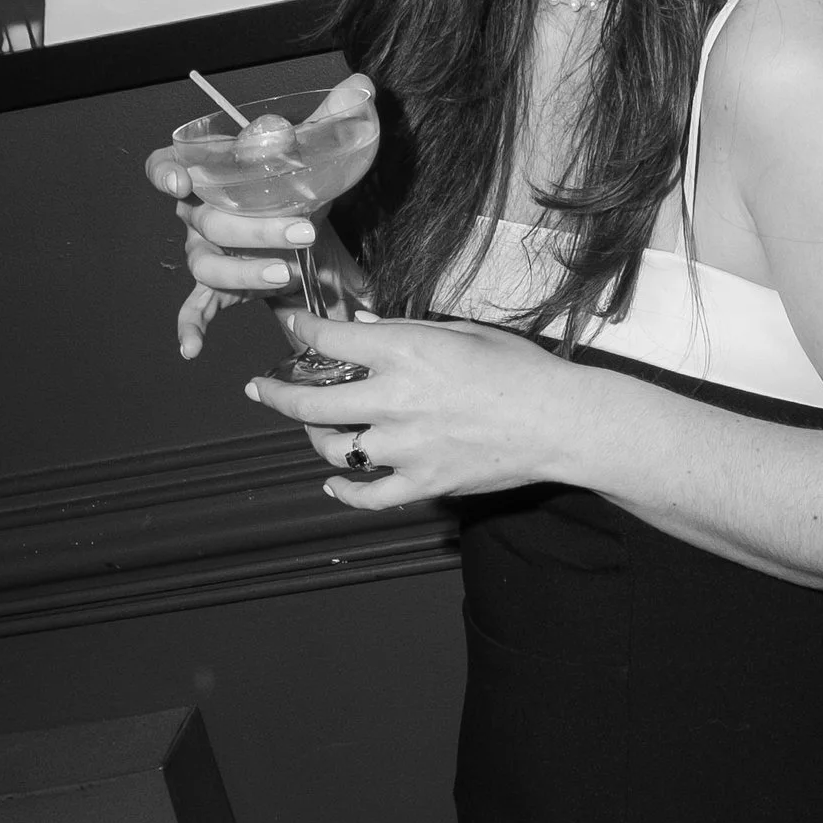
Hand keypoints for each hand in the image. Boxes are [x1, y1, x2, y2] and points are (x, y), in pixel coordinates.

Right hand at [147, 76, 373, 353]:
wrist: (305, 225)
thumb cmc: (295, 182)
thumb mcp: (315, 150)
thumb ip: (334, 117)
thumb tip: (362, 86)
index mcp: (210, 173)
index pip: (168, 164)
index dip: (165, 171)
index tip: (180, 178)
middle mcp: (199, 213)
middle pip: (206, 221)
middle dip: (253, 227)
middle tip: (303, 231)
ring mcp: (206, 252)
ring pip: (207, 264)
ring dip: (244, 270)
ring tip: (287, 274)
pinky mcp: (220, 287)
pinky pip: (197, 307)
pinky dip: (191, 325)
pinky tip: (192, 347)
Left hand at [249, 303, 578, 503]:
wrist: (559, 421)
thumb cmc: (518, 369)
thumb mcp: (461, 331)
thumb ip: (405, 329)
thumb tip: (363, 326)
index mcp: (403, 351)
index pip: (328, 338)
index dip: (299, 330)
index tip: (289, 327)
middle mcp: (394, 399)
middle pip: (311, 400)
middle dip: (277, 391)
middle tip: (263, 387)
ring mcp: (405, 447)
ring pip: (334, 449)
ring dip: (317, 438)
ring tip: (316, 429)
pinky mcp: (423, 483)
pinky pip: (368, 495)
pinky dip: (344, 491)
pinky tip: (334, 482)